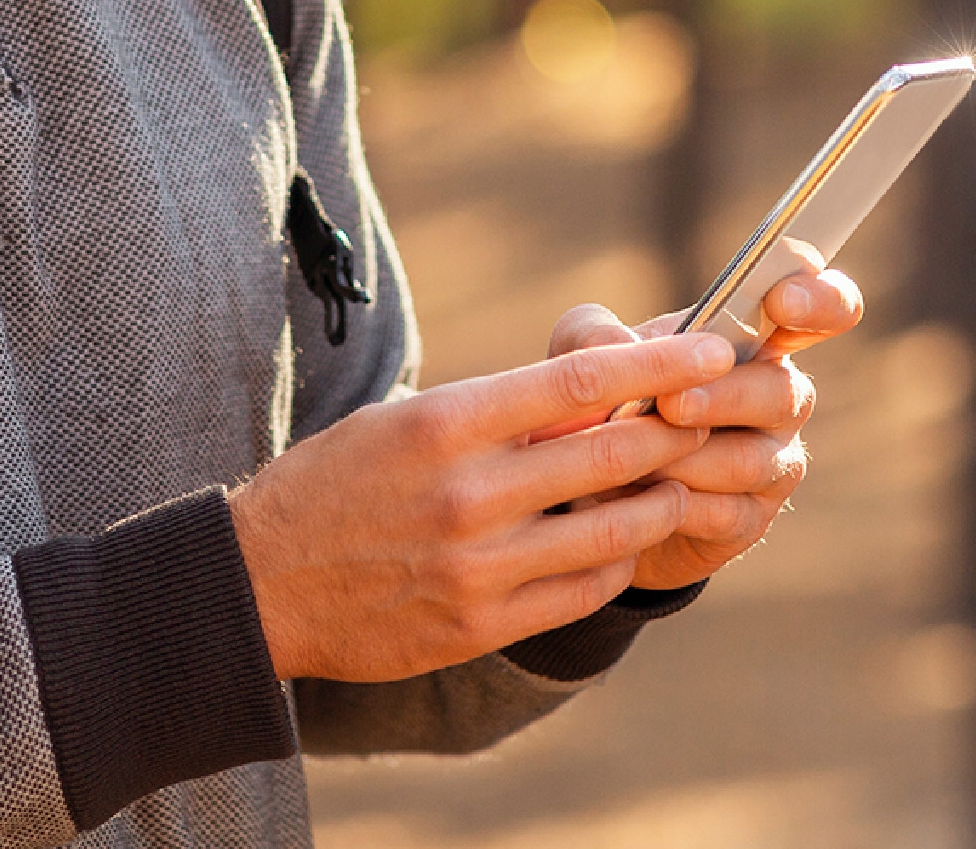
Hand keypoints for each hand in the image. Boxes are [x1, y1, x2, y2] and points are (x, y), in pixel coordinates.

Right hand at [226, 333, 736, 682]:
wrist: (263, 581)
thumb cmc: (333, 482)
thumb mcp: (400, 422)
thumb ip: (490, 415)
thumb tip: (586, 399)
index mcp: (444, 424)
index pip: (577, 383)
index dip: (656, 367)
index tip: (708, 350)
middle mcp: (468, 493)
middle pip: (609, 455)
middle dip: (675, 432)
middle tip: (711, 415)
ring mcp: (477, 566)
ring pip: (611, 531)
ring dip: (659, 503)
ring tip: (677, 484)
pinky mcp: (480, 625)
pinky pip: (581, 592)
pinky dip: (616, 563)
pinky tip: (622, 544)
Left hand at [549, 266, 863, 590]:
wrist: (585, 486)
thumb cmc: (600, 397)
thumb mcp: (580, 353)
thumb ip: (593, 334)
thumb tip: (617, 342)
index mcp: (750, 337)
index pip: (821, 306)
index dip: (820, 299)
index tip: (785, 302)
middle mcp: (777, 394)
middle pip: (782, 392)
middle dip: (722, 397)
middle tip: (669, 405)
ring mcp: (774, 459)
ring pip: (752, 460)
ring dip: (685, 458)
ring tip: (630, 458)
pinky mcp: (751, 518)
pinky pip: (728, 513)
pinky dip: (676, 505)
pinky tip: (639, 499)